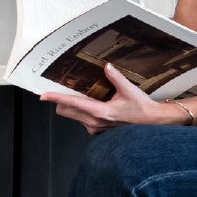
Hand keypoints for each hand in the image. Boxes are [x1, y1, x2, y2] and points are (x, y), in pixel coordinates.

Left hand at [41, 64, 185, 134]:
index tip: (43, 95)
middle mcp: (94, 122)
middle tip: (64, 88)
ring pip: (73, 115)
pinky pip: (82, 120)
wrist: (153, 124)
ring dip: (73, 106)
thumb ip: (116, 77)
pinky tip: (95, 103)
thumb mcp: (130, 90)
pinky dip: (83, 111)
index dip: (55, 98)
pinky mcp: (98, 130)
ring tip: (85, 94)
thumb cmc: (142, 109)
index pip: (71, 104)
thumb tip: (106, 66)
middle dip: (61, 101)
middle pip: (65, 111)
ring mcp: (95, 128)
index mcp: (100, 112)